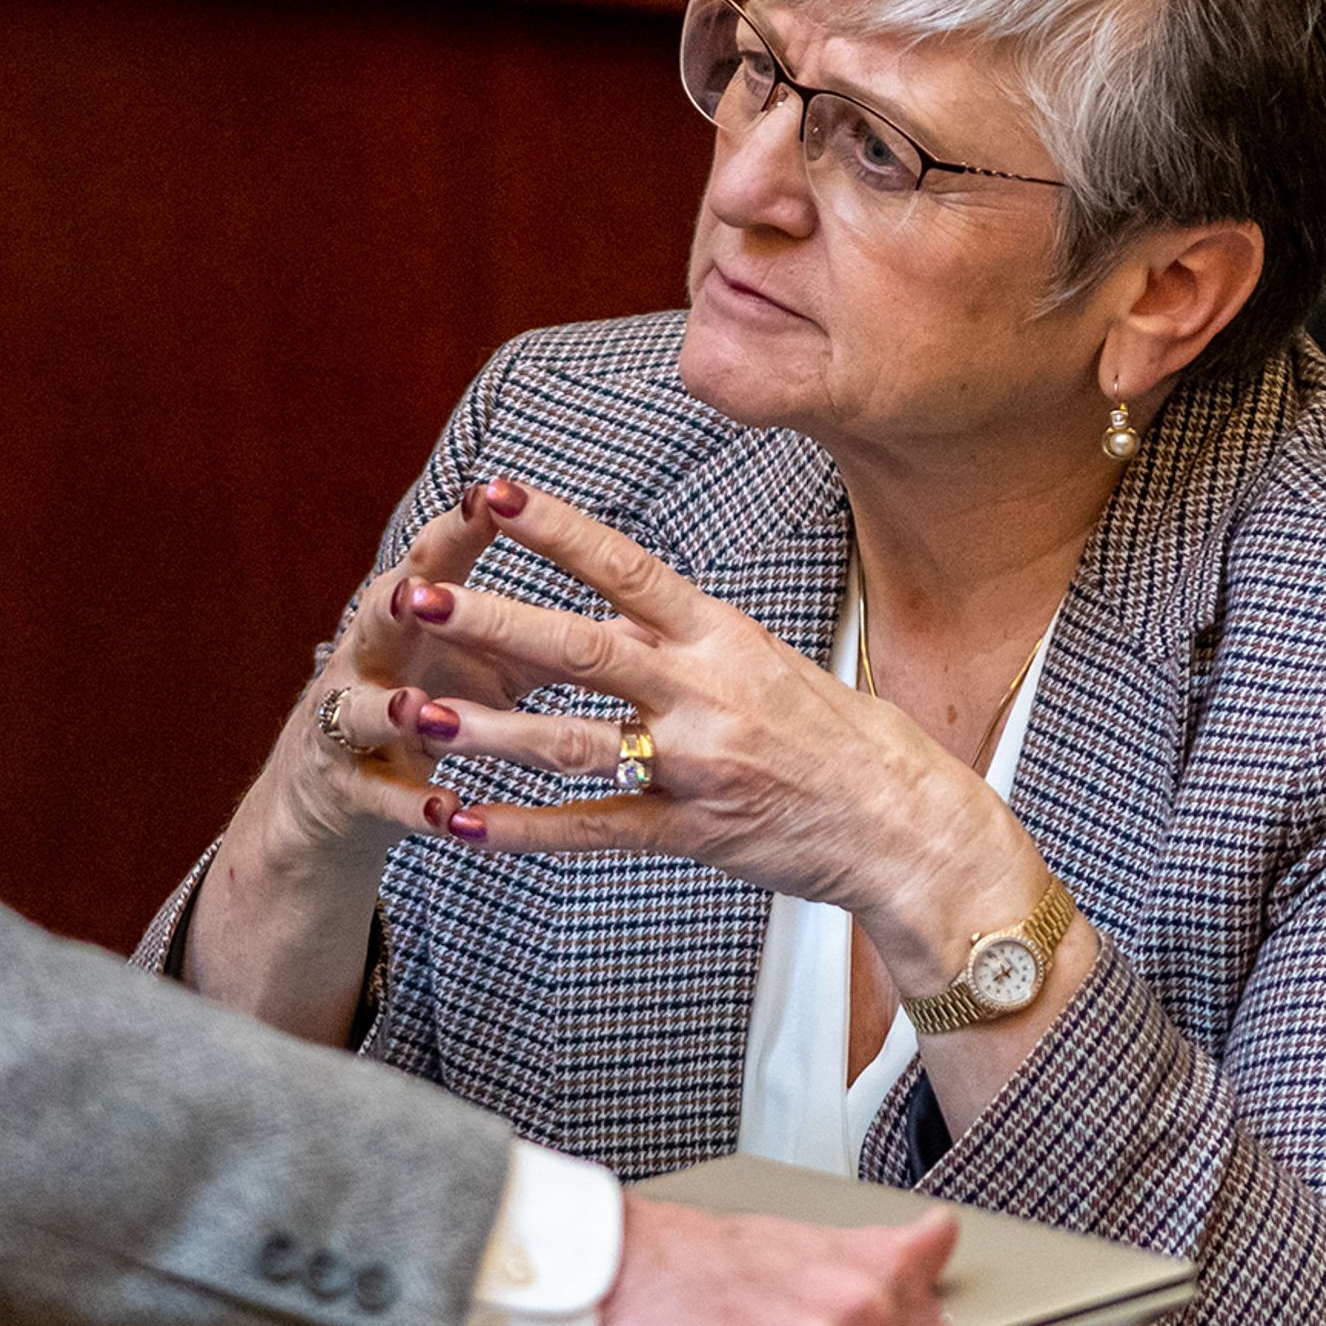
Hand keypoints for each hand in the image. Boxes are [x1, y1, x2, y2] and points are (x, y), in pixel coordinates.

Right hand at [256, 484, 541, 869]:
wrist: (342, 781)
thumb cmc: (435, 701)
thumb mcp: (494, 666)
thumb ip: (555, 641)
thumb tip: (650, 619)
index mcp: (415, 611)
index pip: (438, 556)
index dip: (462, 527)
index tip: (493, 494)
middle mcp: (374, 653)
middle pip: (383, 617)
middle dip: (402, 602)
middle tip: (421, 591)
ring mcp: (350, 718)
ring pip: (364, 709)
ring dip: (391, 710)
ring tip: (418, 709)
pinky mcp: (347, 782)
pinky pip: (377, 793)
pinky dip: (409, 803)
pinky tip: (444, 812)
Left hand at [390, 479, 1046, 979]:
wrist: (912, 829)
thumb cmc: (846, 739)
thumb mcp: (769, 665)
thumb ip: (687, 643)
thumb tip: (618, 612)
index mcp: (723, 638)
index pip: (626, 567)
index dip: (556, 528)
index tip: (491, 491)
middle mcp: (705, 693)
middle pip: (580, 647)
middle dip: (490, 621)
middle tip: (413, 595)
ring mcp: (695, 768)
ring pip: (572, 745)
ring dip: (486, 732)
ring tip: (413, 715)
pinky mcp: (691, 835)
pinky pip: (593, 833)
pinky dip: (524, 829)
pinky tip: (463, 823)